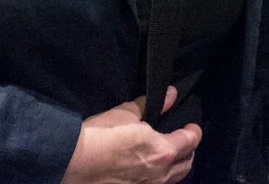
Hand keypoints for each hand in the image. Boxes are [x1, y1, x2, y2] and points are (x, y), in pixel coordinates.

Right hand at [62, 87, 200, 183]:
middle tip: (184, 141)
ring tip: (172, 157)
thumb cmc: (100, 135)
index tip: (192, 127)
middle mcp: (161, 174)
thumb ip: (152, 105)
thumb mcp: (126, 113)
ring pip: (175, 179)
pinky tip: (153, 172)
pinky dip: (161, 178)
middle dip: (189, 151)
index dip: (194, 132)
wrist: (74, 162)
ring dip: (178, 167)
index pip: (190, 141)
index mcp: (164, 151)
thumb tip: (171, 93)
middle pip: (187, 164)